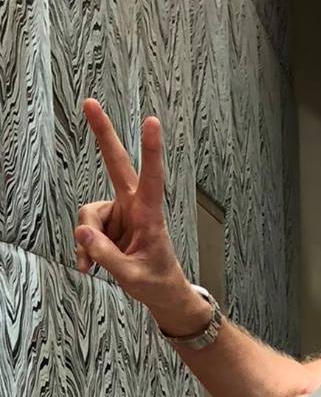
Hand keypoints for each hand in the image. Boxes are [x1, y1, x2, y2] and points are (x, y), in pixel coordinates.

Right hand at [73, 99, 205, 333]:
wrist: (161, 294)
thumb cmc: (156, 282)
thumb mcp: (131, 276)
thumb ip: (106, 256)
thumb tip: (83, 234)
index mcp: (149, 214)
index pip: (151, 177)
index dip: (150, 150)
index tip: (151, 121)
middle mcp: (133, 206)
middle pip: (115, 164)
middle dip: (102, 134)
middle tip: (89, 103)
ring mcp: (119, 213)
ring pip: (89, 215)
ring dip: (87, 241)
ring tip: (93, 265)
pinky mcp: (107, 223)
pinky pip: (86, 230)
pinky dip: (84, 248)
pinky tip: (89, 265)